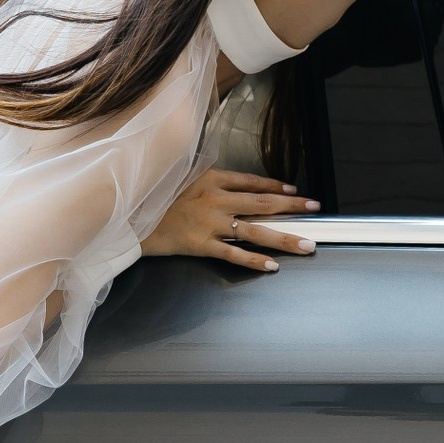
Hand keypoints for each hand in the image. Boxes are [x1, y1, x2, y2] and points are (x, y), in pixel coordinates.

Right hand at [142, 168, 320, 271]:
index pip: (252, 181)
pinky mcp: (200, 244)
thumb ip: (206, 177)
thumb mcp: (180, 176)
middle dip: (293, 205)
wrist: (127, 216)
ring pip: (256, 230)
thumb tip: (229, 181)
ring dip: (285, 237)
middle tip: (316, 208)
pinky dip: (253, 260)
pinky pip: (233, 254)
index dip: (277, 185)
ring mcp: (210, 223)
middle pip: (263, 203)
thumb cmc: (153, 197)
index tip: (296, 190)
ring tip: (307, 245)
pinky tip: (272, 266)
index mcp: (211, 179)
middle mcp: (216, 199)